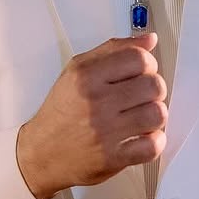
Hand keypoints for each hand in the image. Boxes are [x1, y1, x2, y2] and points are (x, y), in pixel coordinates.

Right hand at [16, 32, 166, 198]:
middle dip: (154, 90)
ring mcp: (105, 132)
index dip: (148, 64)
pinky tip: (142, 137)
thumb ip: (113, 51)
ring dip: (155, 116)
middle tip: (142, 96)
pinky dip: (154, 142)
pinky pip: (152, 146)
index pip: (139, 59)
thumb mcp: (77, 70)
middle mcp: (96, 103)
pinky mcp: (112, 158)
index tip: (142, 73)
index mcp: (87, 77)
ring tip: (142, 117)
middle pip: (154, 86)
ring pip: (157, 114)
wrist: (40, 153)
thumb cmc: (61, 112)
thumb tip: (149, 40)